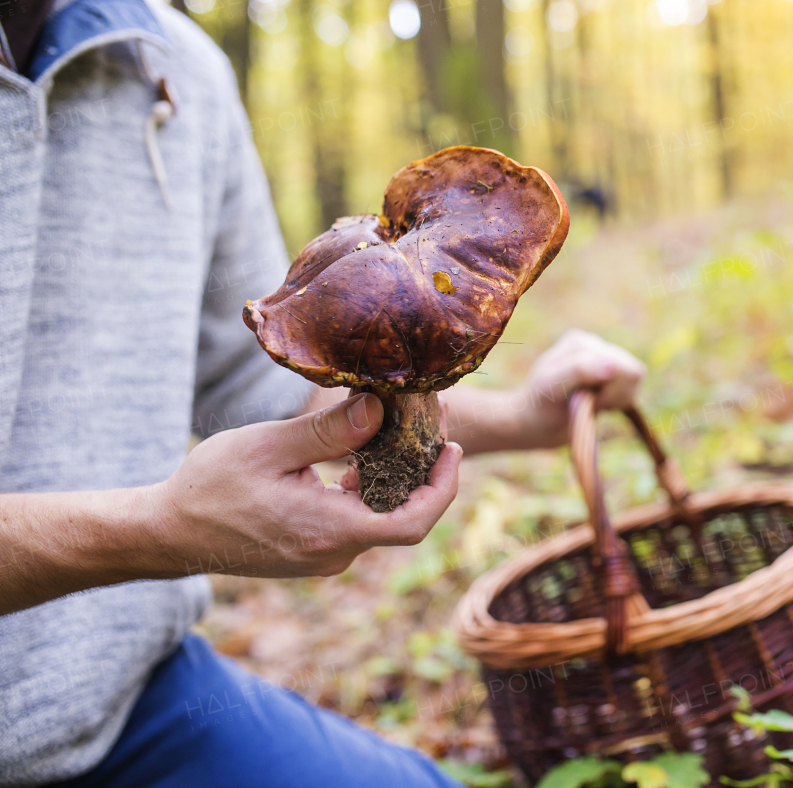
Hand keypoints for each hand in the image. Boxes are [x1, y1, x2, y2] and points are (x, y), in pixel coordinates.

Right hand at [151, 393, 461, 577]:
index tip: (453, 448)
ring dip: (397, 477)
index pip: (412, 523)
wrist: (168, 534)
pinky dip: (370, 487)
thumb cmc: (209, 488)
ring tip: (401, 427)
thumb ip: (328, 430)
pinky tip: (363, 453)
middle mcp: (334, 553)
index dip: (443, 487)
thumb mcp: (269, 446)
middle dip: (424, 470)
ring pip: (381, 517)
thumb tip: (379, 408)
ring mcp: (325, 556)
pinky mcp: (315, 549)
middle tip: (431, 422)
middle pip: (403, 515)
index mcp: (328, 531)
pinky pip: (358, 520)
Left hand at [518, 329, 646, 445]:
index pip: (619, 366)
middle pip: (633, 371)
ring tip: (591, 404)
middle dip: (614, 395)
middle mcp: (595, 345)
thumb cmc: (540, 404)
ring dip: (617, 399)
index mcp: (580, 343)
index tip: (583, 402)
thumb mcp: (552, 386)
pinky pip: (633, 388)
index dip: (608, 392)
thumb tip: (612, 364)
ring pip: (636, 379)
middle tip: (588, 404)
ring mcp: (604, 359)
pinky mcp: (612, 374)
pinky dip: (619, 402)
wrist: (536, 422)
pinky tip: (599, 404)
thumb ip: (580, 370)